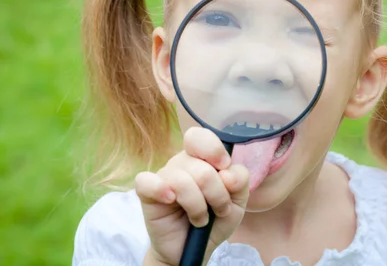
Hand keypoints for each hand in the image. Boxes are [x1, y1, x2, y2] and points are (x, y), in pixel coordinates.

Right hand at [135, 127, 249, 265]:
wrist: (193, 250)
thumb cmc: (214, 220)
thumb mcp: (238, 201)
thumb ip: (240, 180)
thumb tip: (226, 172)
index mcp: (202, 158)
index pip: (201, 137)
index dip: (215, 151)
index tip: (225, 173)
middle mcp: (181, 163)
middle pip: (201, 168)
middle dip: (217, 194)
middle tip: (218, 209)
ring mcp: (163, 177)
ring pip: (182, 180)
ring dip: (198, 206)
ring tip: (200, 219)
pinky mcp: (146, 193)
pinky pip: (147, 182)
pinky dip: (161, 190)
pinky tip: (171, 201)